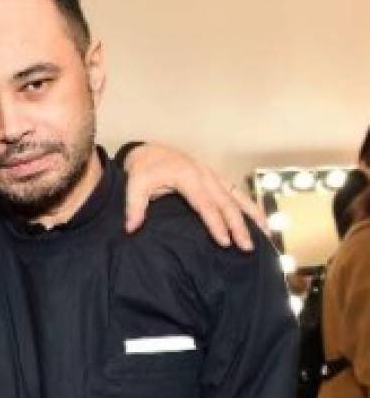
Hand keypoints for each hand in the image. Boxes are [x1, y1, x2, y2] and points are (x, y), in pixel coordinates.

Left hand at [123, 143, 265, 250]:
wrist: (148, 151)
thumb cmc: (142, 169)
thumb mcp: (134, 185)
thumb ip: (134, 207)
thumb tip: (131, 228)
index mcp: (188, 177)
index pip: (206, 204)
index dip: (216, 224)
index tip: (224, 242)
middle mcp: (205, 175)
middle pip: (226, 203)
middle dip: (239, 225)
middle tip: (246, 246)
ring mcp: (212, 175)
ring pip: (237, 196)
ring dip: (252, 214)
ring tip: (266, 232)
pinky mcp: (214, 178)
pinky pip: (235, 192)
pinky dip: (248, 205)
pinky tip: (258, 219)